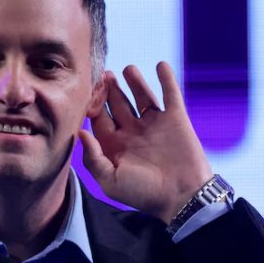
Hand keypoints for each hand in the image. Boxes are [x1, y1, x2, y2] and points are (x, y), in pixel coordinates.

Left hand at [79, 61, 212, 222]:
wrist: (182, 196)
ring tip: (126, 69)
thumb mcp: (110, 181)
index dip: (93, 105)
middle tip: (104, 74)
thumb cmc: (144, 194)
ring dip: (135, 82)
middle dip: (110, 90)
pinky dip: (166, 79)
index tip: (87, 91)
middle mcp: (133, 133)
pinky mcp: (176, 120)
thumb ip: (93, 158)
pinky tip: (160, 65)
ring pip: (141, 97)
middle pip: (118, 105)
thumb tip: (81, 132)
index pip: (99, 120)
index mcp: (115, 147)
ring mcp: (155, 125)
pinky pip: (171, 95)